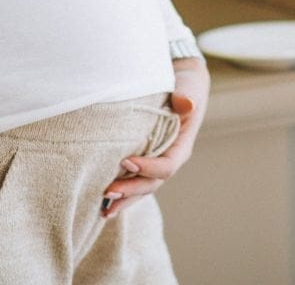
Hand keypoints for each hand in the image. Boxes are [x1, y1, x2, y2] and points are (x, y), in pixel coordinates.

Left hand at [100, 58, 209, 218]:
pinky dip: (122, 191)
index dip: (148, 167)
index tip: (126, 161)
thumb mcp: (190, 88)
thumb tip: (186, 104)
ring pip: (141, 187)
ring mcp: (156, 161)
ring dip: (124, 199)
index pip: (167, 165)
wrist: (182, 83)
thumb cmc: (186, 86)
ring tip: (105, 210)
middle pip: (152, 183)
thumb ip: (187, 97)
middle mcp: (169, 159)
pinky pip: (133, 179)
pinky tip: (104, 201)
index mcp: (182, 146)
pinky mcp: (144, 159)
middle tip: (108, 193)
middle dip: (131, 190)